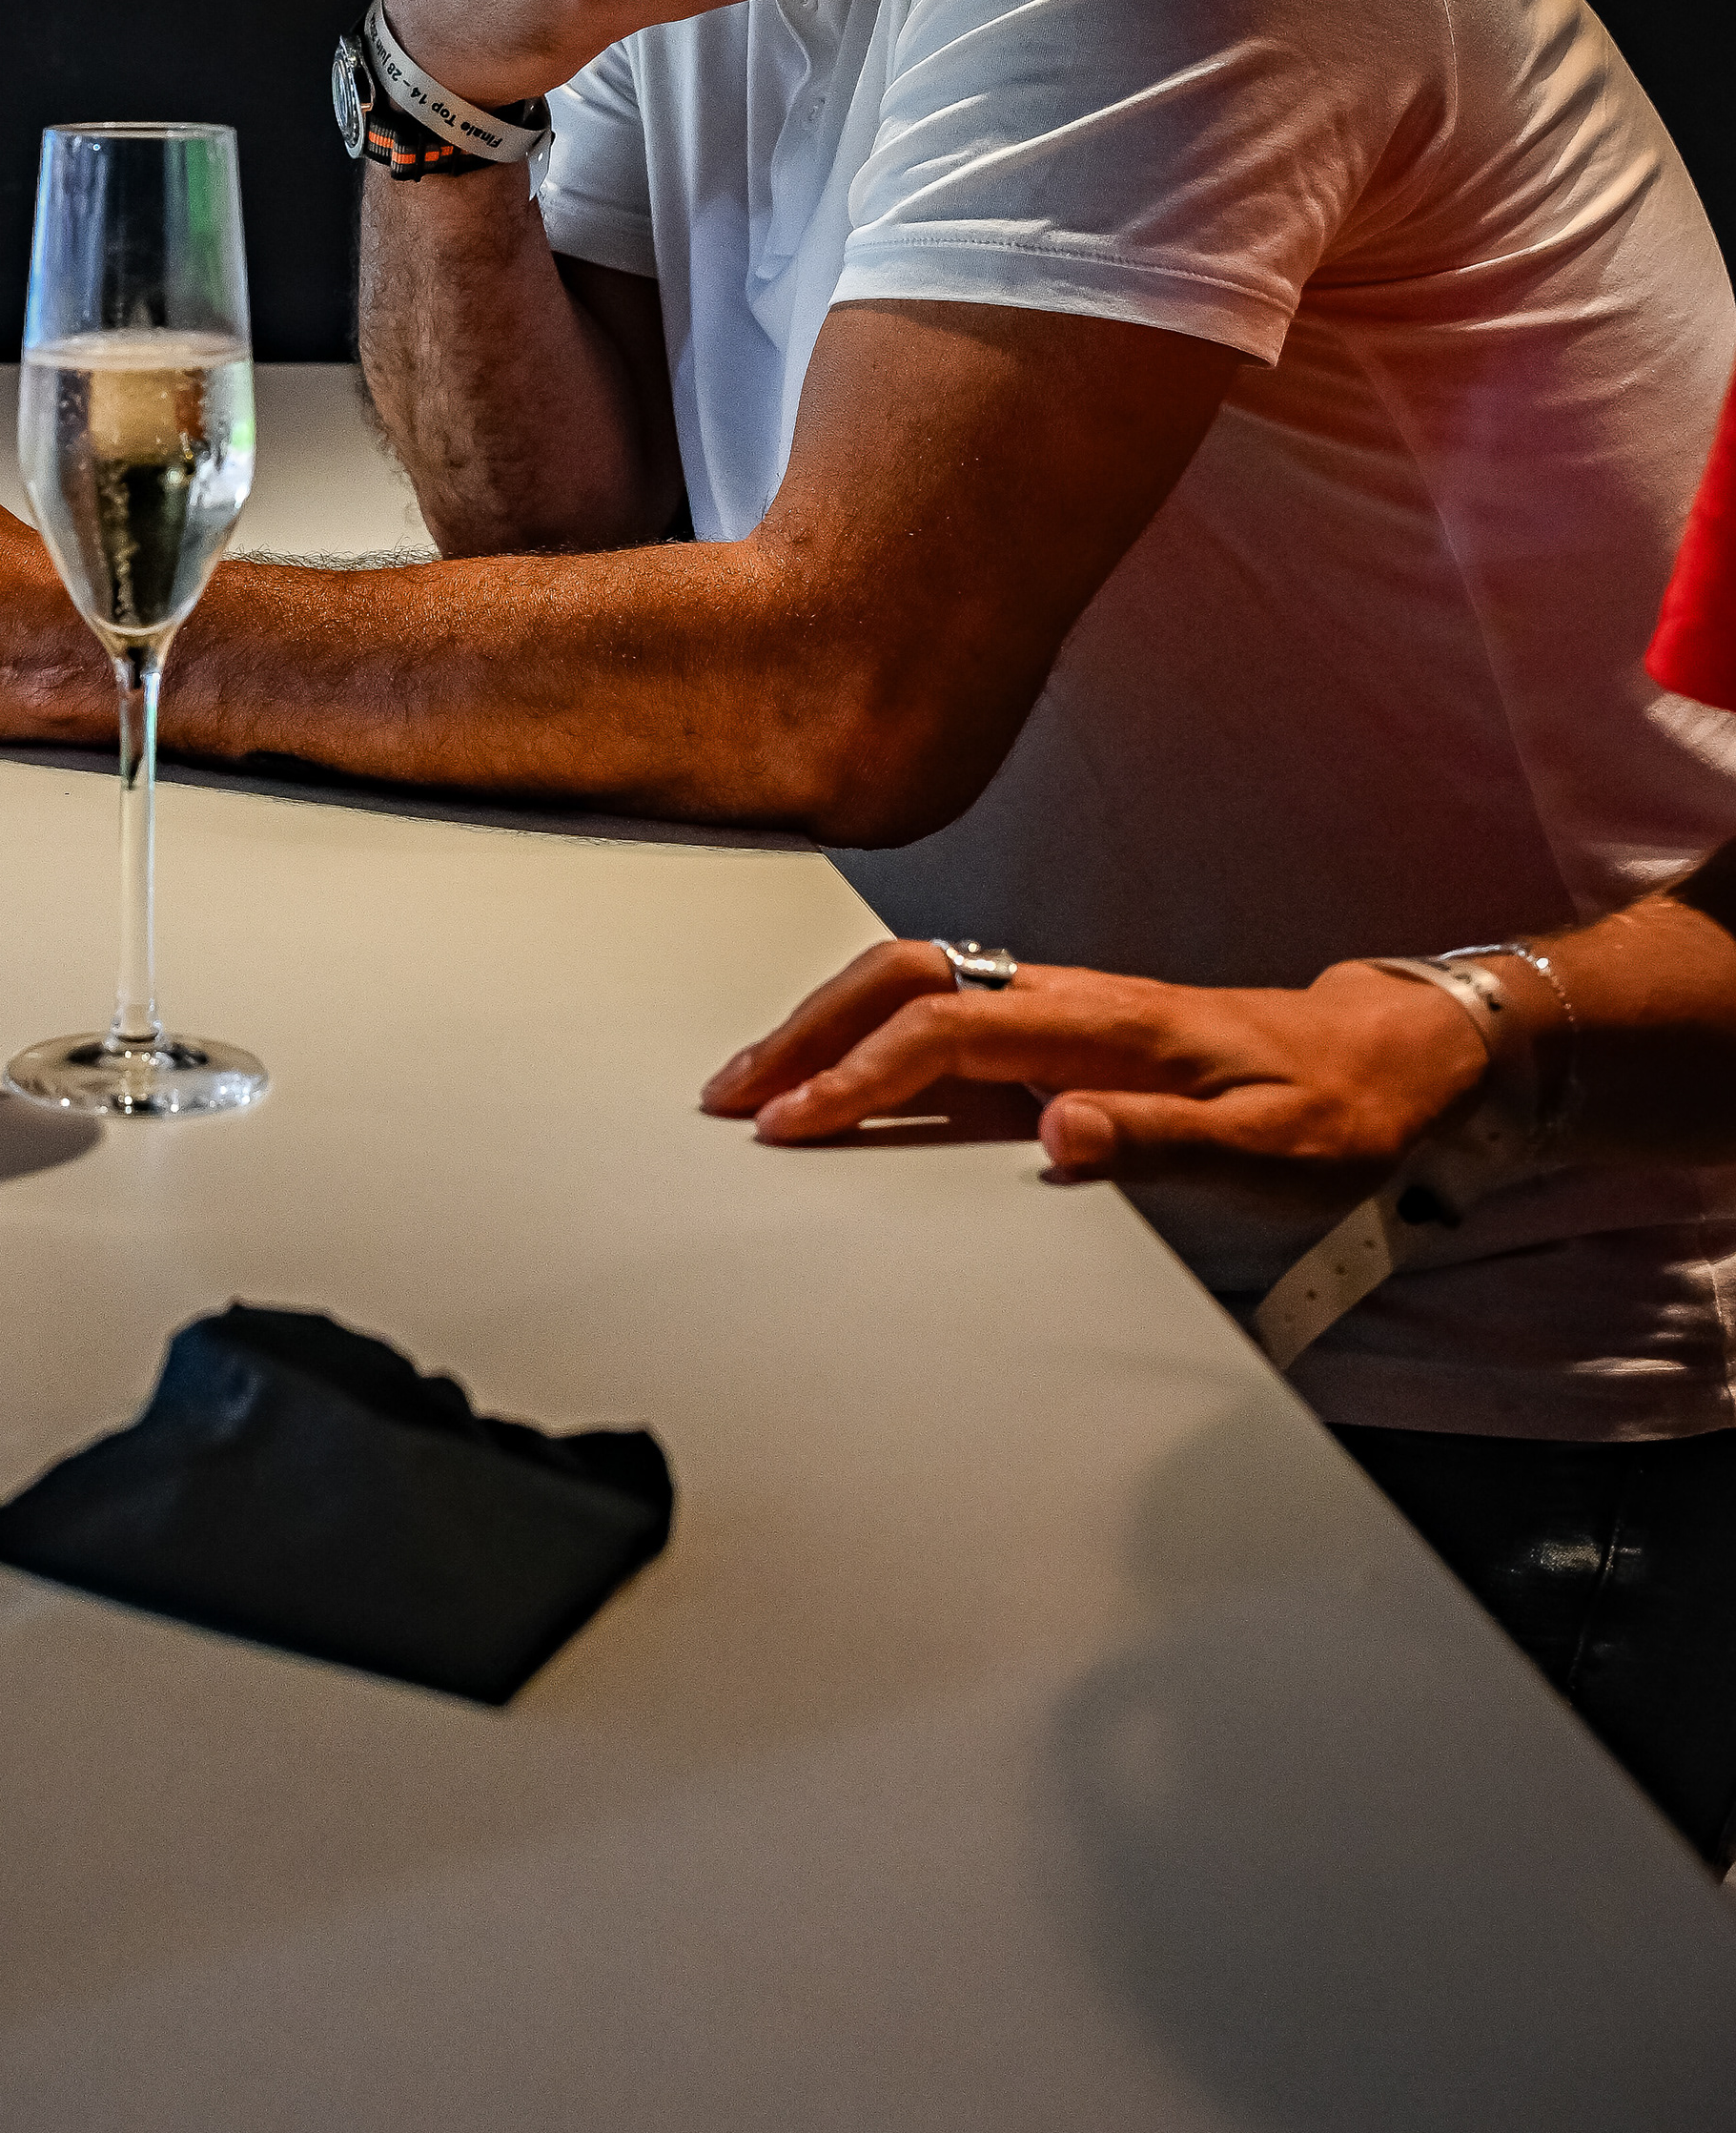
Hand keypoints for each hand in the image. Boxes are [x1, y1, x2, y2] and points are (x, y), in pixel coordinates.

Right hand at [701, 938, 1486, 1173]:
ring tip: (759, 1085)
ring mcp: (1065, 1011)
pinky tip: (843, 1080)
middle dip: (804, 1031)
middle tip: (731, 1095)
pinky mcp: (1067, 1035)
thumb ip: (1159, 1142)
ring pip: (916, 986)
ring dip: (826, 1026)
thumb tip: (1054, 1133)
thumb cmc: (1341, 1113)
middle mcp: (1072, 1001)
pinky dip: (870, 1035)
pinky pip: (946, 1014)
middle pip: (904, 980)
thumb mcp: (1271, 1152)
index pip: (946, 1033)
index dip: (856, 1077)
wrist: (1401, 1062)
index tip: (789, 1127)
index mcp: (1107, 1025)